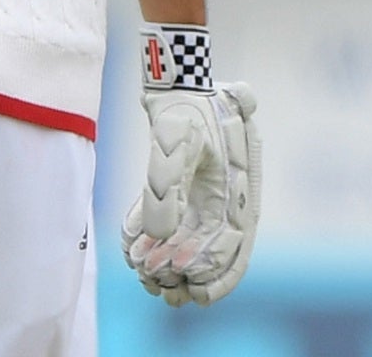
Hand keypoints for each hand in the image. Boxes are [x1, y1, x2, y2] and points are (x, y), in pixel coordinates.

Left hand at [122, 82, 260, 306]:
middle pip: (215, 251)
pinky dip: (155, 240)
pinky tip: (131, 248)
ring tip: (146, 277)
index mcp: (240, 189)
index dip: (210, 266)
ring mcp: (208, 197)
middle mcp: (229, 199)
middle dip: (189, 275)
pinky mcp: (186, 193)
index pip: (232, 243)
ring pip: (194, 243)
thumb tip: (160, 238)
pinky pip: (174, 225)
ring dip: (171, 264)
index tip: (182, 281)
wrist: (176, 83)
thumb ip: (165, 184)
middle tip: (162, 290)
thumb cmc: (182, 106)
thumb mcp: (173, 138)